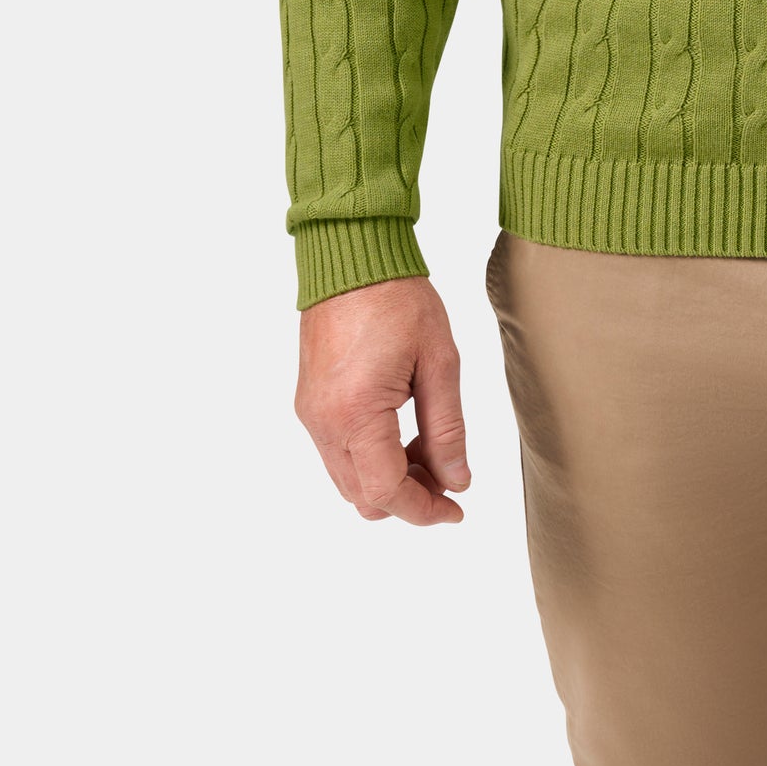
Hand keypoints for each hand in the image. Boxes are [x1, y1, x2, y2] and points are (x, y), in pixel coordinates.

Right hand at [295, 275, 470, 525]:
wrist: (352, 255)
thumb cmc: (398, 298)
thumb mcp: (440, 361)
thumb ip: (447, 428)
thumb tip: (457, 480)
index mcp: (355, 412)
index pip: (386, 491)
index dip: (424, 510)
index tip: (456, 510)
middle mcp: (323, 422)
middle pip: (362, 495)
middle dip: (408, 499)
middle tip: (449, 479)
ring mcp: (311, 414)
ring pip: (348, 479)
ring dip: (389, 481)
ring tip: (431, 452)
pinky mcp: (309, 402)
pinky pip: (338, 453)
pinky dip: (370, 459)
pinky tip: (404, 435)